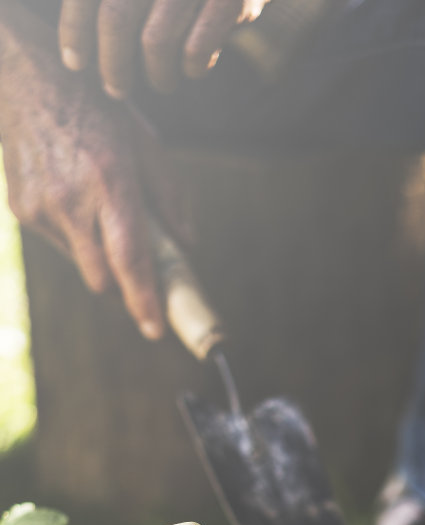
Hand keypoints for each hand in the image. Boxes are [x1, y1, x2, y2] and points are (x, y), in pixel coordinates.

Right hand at [0, 15, 163, 338]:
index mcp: (109, 181)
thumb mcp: (145, 142)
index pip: (129, 259)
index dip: (143, 300)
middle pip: (103, 279)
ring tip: (101, 212)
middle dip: (124, 285)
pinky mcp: (21, 210)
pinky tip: (73, 198)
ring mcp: (41, 207)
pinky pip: (60, 245)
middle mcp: (71, 200)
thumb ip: (171, 197)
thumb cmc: (96, 111)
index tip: (155, 330)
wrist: (26, 79)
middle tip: (142, 273)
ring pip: (82, 264)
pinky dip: (76, 237)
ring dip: (99, 256)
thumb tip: (188, 246)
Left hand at [59, 0, 259, 96]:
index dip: (74, 30)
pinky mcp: (229, 1)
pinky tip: (194, 70)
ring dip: (157, 76)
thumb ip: (118, 3)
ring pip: (155, 42)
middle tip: (115, 90)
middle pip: (116, 19)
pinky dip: (193, 69)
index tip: (74, 64)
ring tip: (161, 83)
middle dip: (113, 65)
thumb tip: (77, 44)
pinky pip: (196, 50)